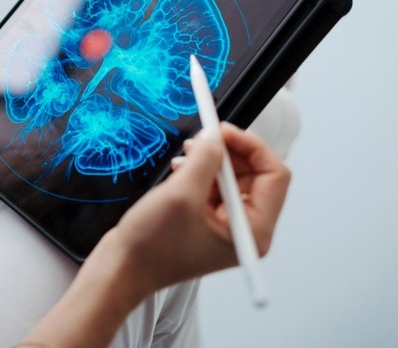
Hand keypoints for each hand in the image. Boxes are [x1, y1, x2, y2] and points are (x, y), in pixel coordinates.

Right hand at [94, 124, 290, 303]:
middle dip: (228, 153)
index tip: (222, 131)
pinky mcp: (209, 220)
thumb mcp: (181, 194)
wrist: (124, 268)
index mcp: (253, 231)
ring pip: (233, 177)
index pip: (274, 175)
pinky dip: (199, 172)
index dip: (250, 147)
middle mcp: (246, 229)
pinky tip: (179, 171)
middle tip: (202, 139)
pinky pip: (215, 186)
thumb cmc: (152, 246)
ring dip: (210, 161)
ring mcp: (227, 225)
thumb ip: (205, 159)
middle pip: (255, 173)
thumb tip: (217, 135)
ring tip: (184, 159)